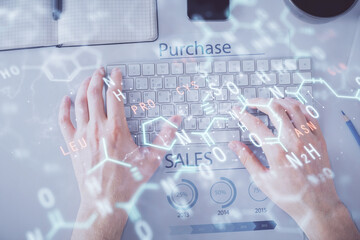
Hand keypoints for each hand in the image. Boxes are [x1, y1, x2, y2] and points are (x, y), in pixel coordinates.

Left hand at [58, 67, 180, 239]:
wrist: (105, 200)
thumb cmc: (128, 181)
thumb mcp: (151, 159)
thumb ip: (165, 137)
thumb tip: (176, 120)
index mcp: (116, 129)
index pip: (114, 96)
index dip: (115, 81)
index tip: (116, 73)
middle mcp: (97, 128)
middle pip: (94, 95)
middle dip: (96, 79)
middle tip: (99, 70)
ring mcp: (82, 135)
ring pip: (79, 104)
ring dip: (82, 88)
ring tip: (86, 79)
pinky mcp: (72, 144)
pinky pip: (64, 121)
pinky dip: (63, 108)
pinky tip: (65, 100)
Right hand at [228, 98, 359, 239]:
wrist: (317, 204)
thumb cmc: (291, 195)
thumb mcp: (263, 180)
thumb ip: (247, 159)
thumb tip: (235, 146)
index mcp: (277, 152)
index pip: (255, 125)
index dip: (243, 115)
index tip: (237, 111)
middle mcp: (294, 141)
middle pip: (275, 109)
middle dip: (259, 102)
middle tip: (251, 103)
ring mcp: (308, 138)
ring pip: (294, 107)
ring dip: (278, 100)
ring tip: (269, 102)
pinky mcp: (319, 139)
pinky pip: (309, 115)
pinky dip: (298, 107)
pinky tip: (291, 108)